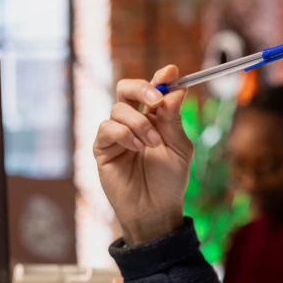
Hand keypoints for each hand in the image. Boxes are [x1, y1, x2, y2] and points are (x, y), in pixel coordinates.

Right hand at [93, 66, 191, 243]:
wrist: (155, 210)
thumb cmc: (169, 181)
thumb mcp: (179, 148)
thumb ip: (174, 120)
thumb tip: (176, 91)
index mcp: (155, 118)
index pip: (154, 90)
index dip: (161, 78)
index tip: (171, 72)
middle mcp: (133, 122)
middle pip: (127, 89)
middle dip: (142, 88)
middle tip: (156, 100)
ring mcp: (116, 134)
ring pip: (119, 109)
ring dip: (139, 123)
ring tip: (151, 144)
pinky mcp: (102, 148)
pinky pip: (107, 128)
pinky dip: (124, 134)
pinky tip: (136, 148)